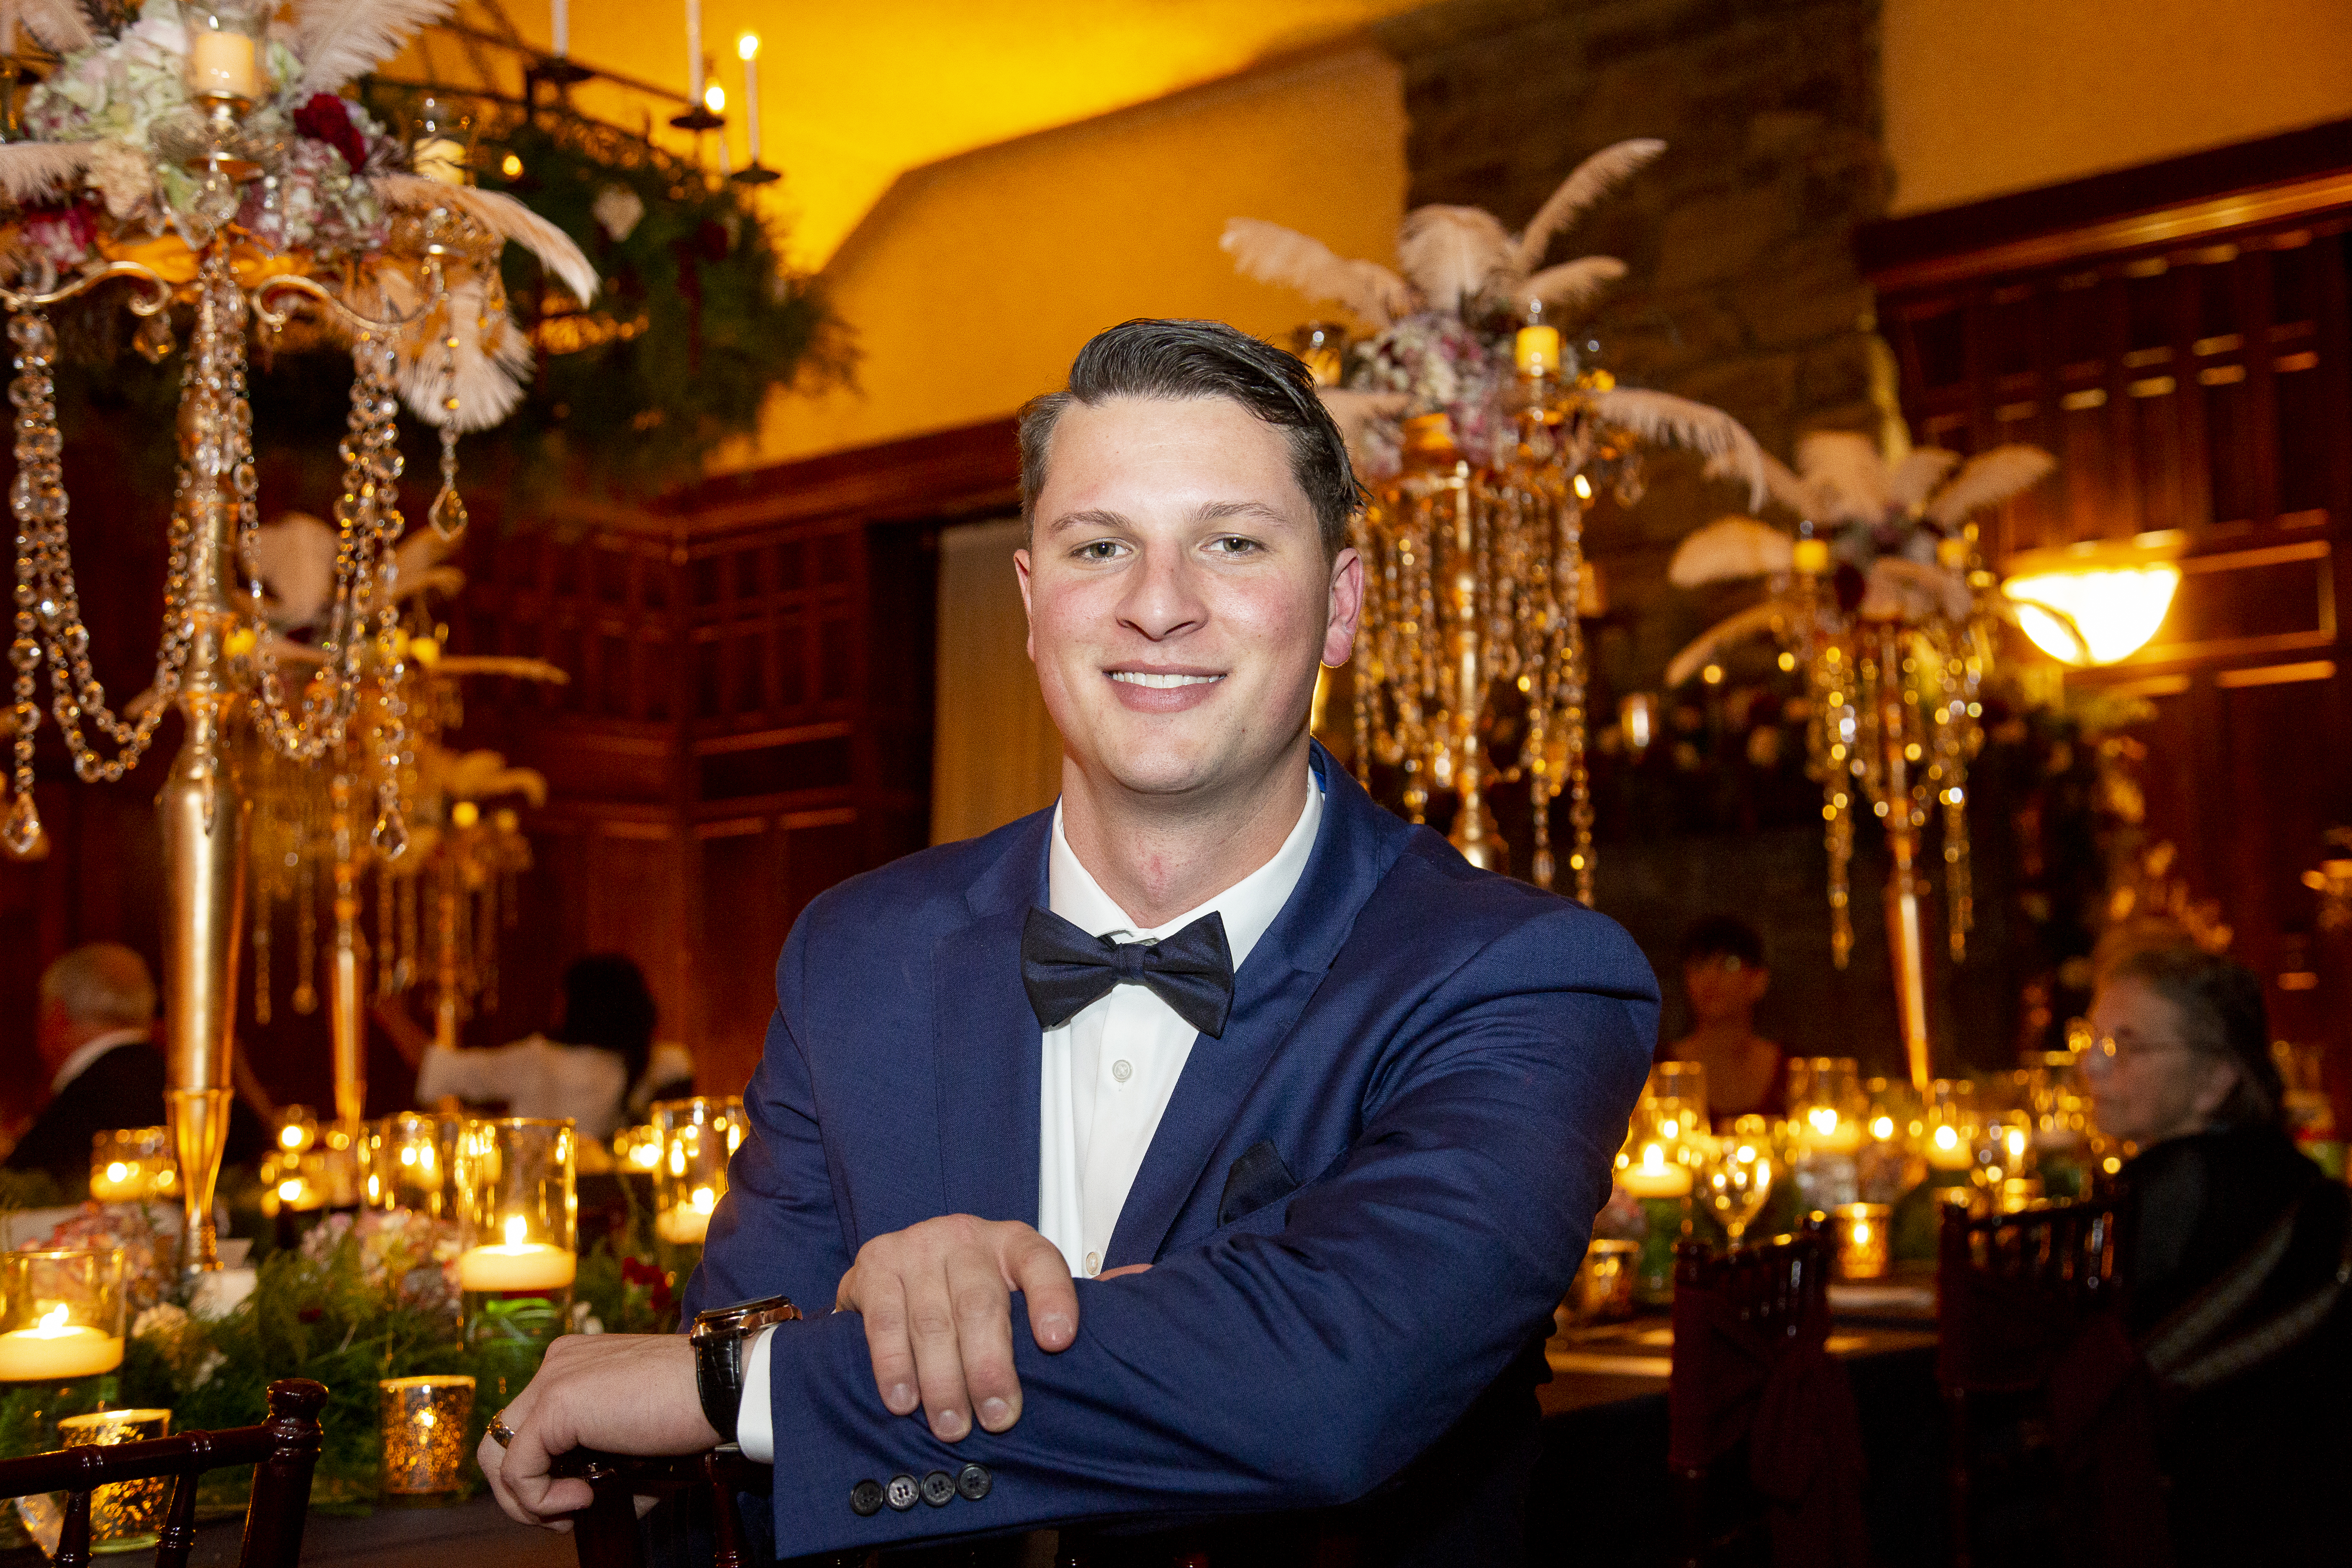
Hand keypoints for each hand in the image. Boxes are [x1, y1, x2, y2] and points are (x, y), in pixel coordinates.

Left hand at [478, 1333, 717, 1529]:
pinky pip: (517, 1468)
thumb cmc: (693, 1411)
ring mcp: (552, 1380)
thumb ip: (606, 1469)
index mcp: (574, 1366)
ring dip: (523, 1500)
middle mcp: (556, 1365)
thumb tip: (588, 1505)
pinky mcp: (555, 1403)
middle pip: (500, 1441)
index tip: (579, 1498)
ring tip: (567, 1511)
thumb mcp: (639, 1444)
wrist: (721, 1387)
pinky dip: (539, 1499)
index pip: (525, 1428)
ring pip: (494, 1454)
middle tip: (563, 1515)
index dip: (540, 1476)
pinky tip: (580, 1498)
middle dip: (523, 1493)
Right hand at [834, 1214, 1076, 1441]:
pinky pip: (883, 1321)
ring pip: (932, 1319)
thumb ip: (1058, 1304)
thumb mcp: (1017, 1289)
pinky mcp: (875, 1264)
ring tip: (953, 1425)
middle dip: (990, 1368)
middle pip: (981, 1303)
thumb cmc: (971, 1290)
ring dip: (942, 1381)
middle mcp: (966, 1237)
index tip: (1059, 1342)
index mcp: (1012, 1242)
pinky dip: (893, 1366)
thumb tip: (1136, 1289)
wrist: (901, 1266)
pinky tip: (904, 1401)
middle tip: (999, 1418)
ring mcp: (917, 1247)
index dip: (1053, 1299)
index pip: (1040, 1263)